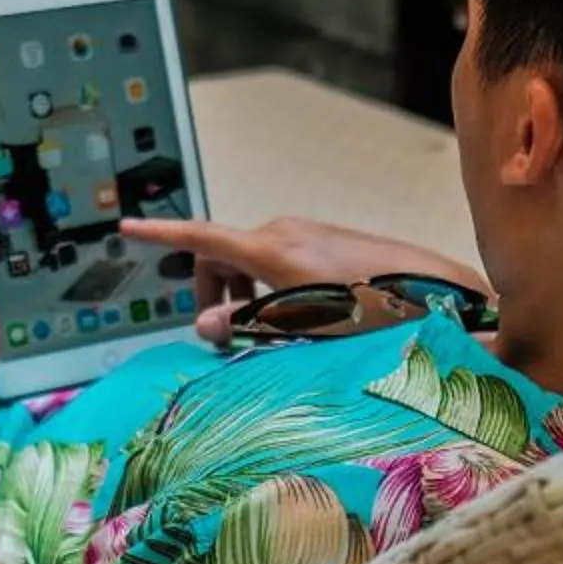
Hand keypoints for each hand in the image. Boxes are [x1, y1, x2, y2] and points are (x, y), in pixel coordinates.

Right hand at [118, 215, 488, 343]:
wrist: (436, 290)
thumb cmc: (376, 311)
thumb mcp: (306, 326)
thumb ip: (249, 323)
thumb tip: (204, 326)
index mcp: (272, 250)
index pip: (200, 236)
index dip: (159, 234)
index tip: (126, 227)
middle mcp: (283, 232)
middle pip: (219, 254)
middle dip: (210, 291)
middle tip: (223, 336)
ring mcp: (304, 233)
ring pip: (247, 260)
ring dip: (240, 293)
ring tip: (264, 333)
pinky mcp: (322, 240)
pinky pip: (274, 259)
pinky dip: (265, 286)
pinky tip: (292, 319)